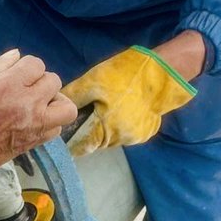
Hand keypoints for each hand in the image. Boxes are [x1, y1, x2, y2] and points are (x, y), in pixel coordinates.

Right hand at [0, 50, 74, 220]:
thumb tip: (16, 54)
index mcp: (10, 86)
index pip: (36, 64)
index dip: (24, 66)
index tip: (13, 74)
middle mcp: (29, 103)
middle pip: (53, 81)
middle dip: (39, 81)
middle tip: (23, 89)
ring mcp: (37, 123)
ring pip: (66, 105)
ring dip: (55, 101)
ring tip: (39, 103)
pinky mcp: (39, 140)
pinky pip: (59, 126)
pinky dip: (51, 121)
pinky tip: (36, 120)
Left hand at [62, 45, 195, 155]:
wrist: (164, 73)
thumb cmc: (126, 75)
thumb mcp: (93, 81)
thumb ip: (74, 97)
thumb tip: (57, 105)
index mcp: (105, 129)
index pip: (81, 147)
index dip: (71, 140)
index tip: (67, 130)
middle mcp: (120, 139)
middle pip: (96, 142)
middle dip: (89, 131)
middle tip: (88, 112)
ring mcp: (135, 138)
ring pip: (111, 137)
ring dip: (105, 128)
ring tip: (107, 107)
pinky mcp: (146, 133)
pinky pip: (125, 132)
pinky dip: (120, 124)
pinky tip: (123, 108)